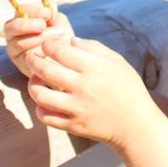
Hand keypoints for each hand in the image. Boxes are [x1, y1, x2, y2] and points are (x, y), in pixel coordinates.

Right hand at [4, 2, 73, 77]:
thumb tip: (50, 6)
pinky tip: (52, 49)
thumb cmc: (59, 34)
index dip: (33, 11)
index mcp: (22, 19)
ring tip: (58, 34)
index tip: (47, 13)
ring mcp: (15, 51)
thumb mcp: (59, 21)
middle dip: (29, 25)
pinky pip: (27, 57)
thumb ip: (53, 14)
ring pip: (20, 43)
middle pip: (12, 27)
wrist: (66, 56)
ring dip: (41, 38)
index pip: (21, 11)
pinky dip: (42, 52)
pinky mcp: (21, 65)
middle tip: (44, 25)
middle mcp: (13, 34)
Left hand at [26, 37, 158, 150]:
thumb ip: (94, 48)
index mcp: (95, 68)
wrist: (135, 123)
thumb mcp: (117, 61)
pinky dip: (40, 108)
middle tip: (31, 56)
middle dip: (34, 60)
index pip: (61, 52)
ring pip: (41, 95)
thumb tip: (71, 40)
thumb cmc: (128, 87)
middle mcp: (83, 87)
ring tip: (34, 77)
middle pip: (47, 70)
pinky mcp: (73, 126)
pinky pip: (46, 117)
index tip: (46, 44)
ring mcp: (76, 108)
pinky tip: (43, 100)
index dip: (48, 45)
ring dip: (33, 84)